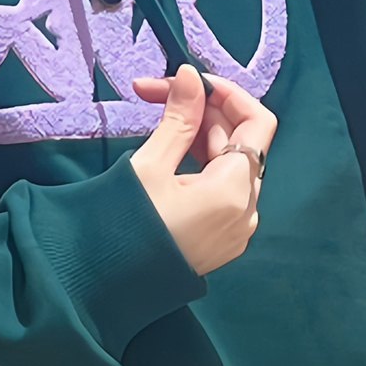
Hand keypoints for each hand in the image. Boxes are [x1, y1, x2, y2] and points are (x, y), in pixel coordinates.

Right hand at [126, 63, 275, 277]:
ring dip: (200, 136)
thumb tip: (192, 76)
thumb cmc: (127, 226)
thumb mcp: (150, 165)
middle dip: (200, 111)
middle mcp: (247, 210)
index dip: (226, 92)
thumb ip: (178, 118)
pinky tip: (170, 154)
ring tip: (156, 121)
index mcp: (235, 190)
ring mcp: (237, 229)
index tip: (188, 81)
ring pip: (230, 165)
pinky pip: (224, 191)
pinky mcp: (223, 240)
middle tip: (150, 93)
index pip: (256, 121)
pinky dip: (203, 165)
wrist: (109, 288)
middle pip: (239, 141)